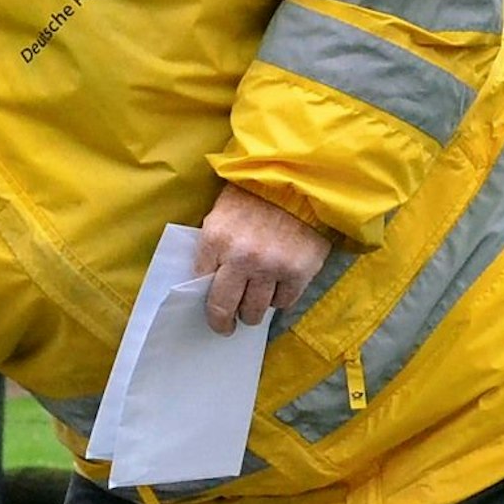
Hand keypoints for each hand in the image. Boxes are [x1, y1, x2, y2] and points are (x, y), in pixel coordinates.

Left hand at [195, 182, 330, 332]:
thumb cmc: (258, 192)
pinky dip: (280, 298)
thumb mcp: (223, 212)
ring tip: (254, 307)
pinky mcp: (298, 272)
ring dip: (253, 312)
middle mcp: (241, 257)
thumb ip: (214, 246)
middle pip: (225, 308)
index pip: (200, 284)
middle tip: (228, 326)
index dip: (205, 301)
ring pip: (255, 310)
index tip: (211, 312)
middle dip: (224, 322)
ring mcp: (271, 267)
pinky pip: (283, 302)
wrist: (303, 177)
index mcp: (216, 239)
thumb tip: (209, 282)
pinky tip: (278, 286)